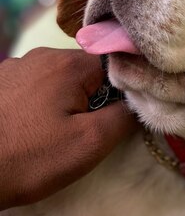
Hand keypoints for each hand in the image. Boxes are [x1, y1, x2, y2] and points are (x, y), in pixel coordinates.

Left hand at [0, 47, 137, 209]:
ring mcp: (14, 68)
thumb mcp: (89, 143)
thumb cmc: (30, 158)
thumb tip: (140, 101)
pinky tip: (31, 130)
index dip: (122, 94)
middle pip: (86, 73)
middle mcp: (39, 56)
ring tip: (54, 135)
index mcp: (67, 64)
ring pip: (59, 81)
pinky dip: (41, 106)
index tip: (116, 120)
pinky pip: (34, 88)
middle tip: (84, 133)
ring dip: (66, 103)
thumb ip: (124, 117)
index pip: (115, 68)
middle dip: (92, 100)